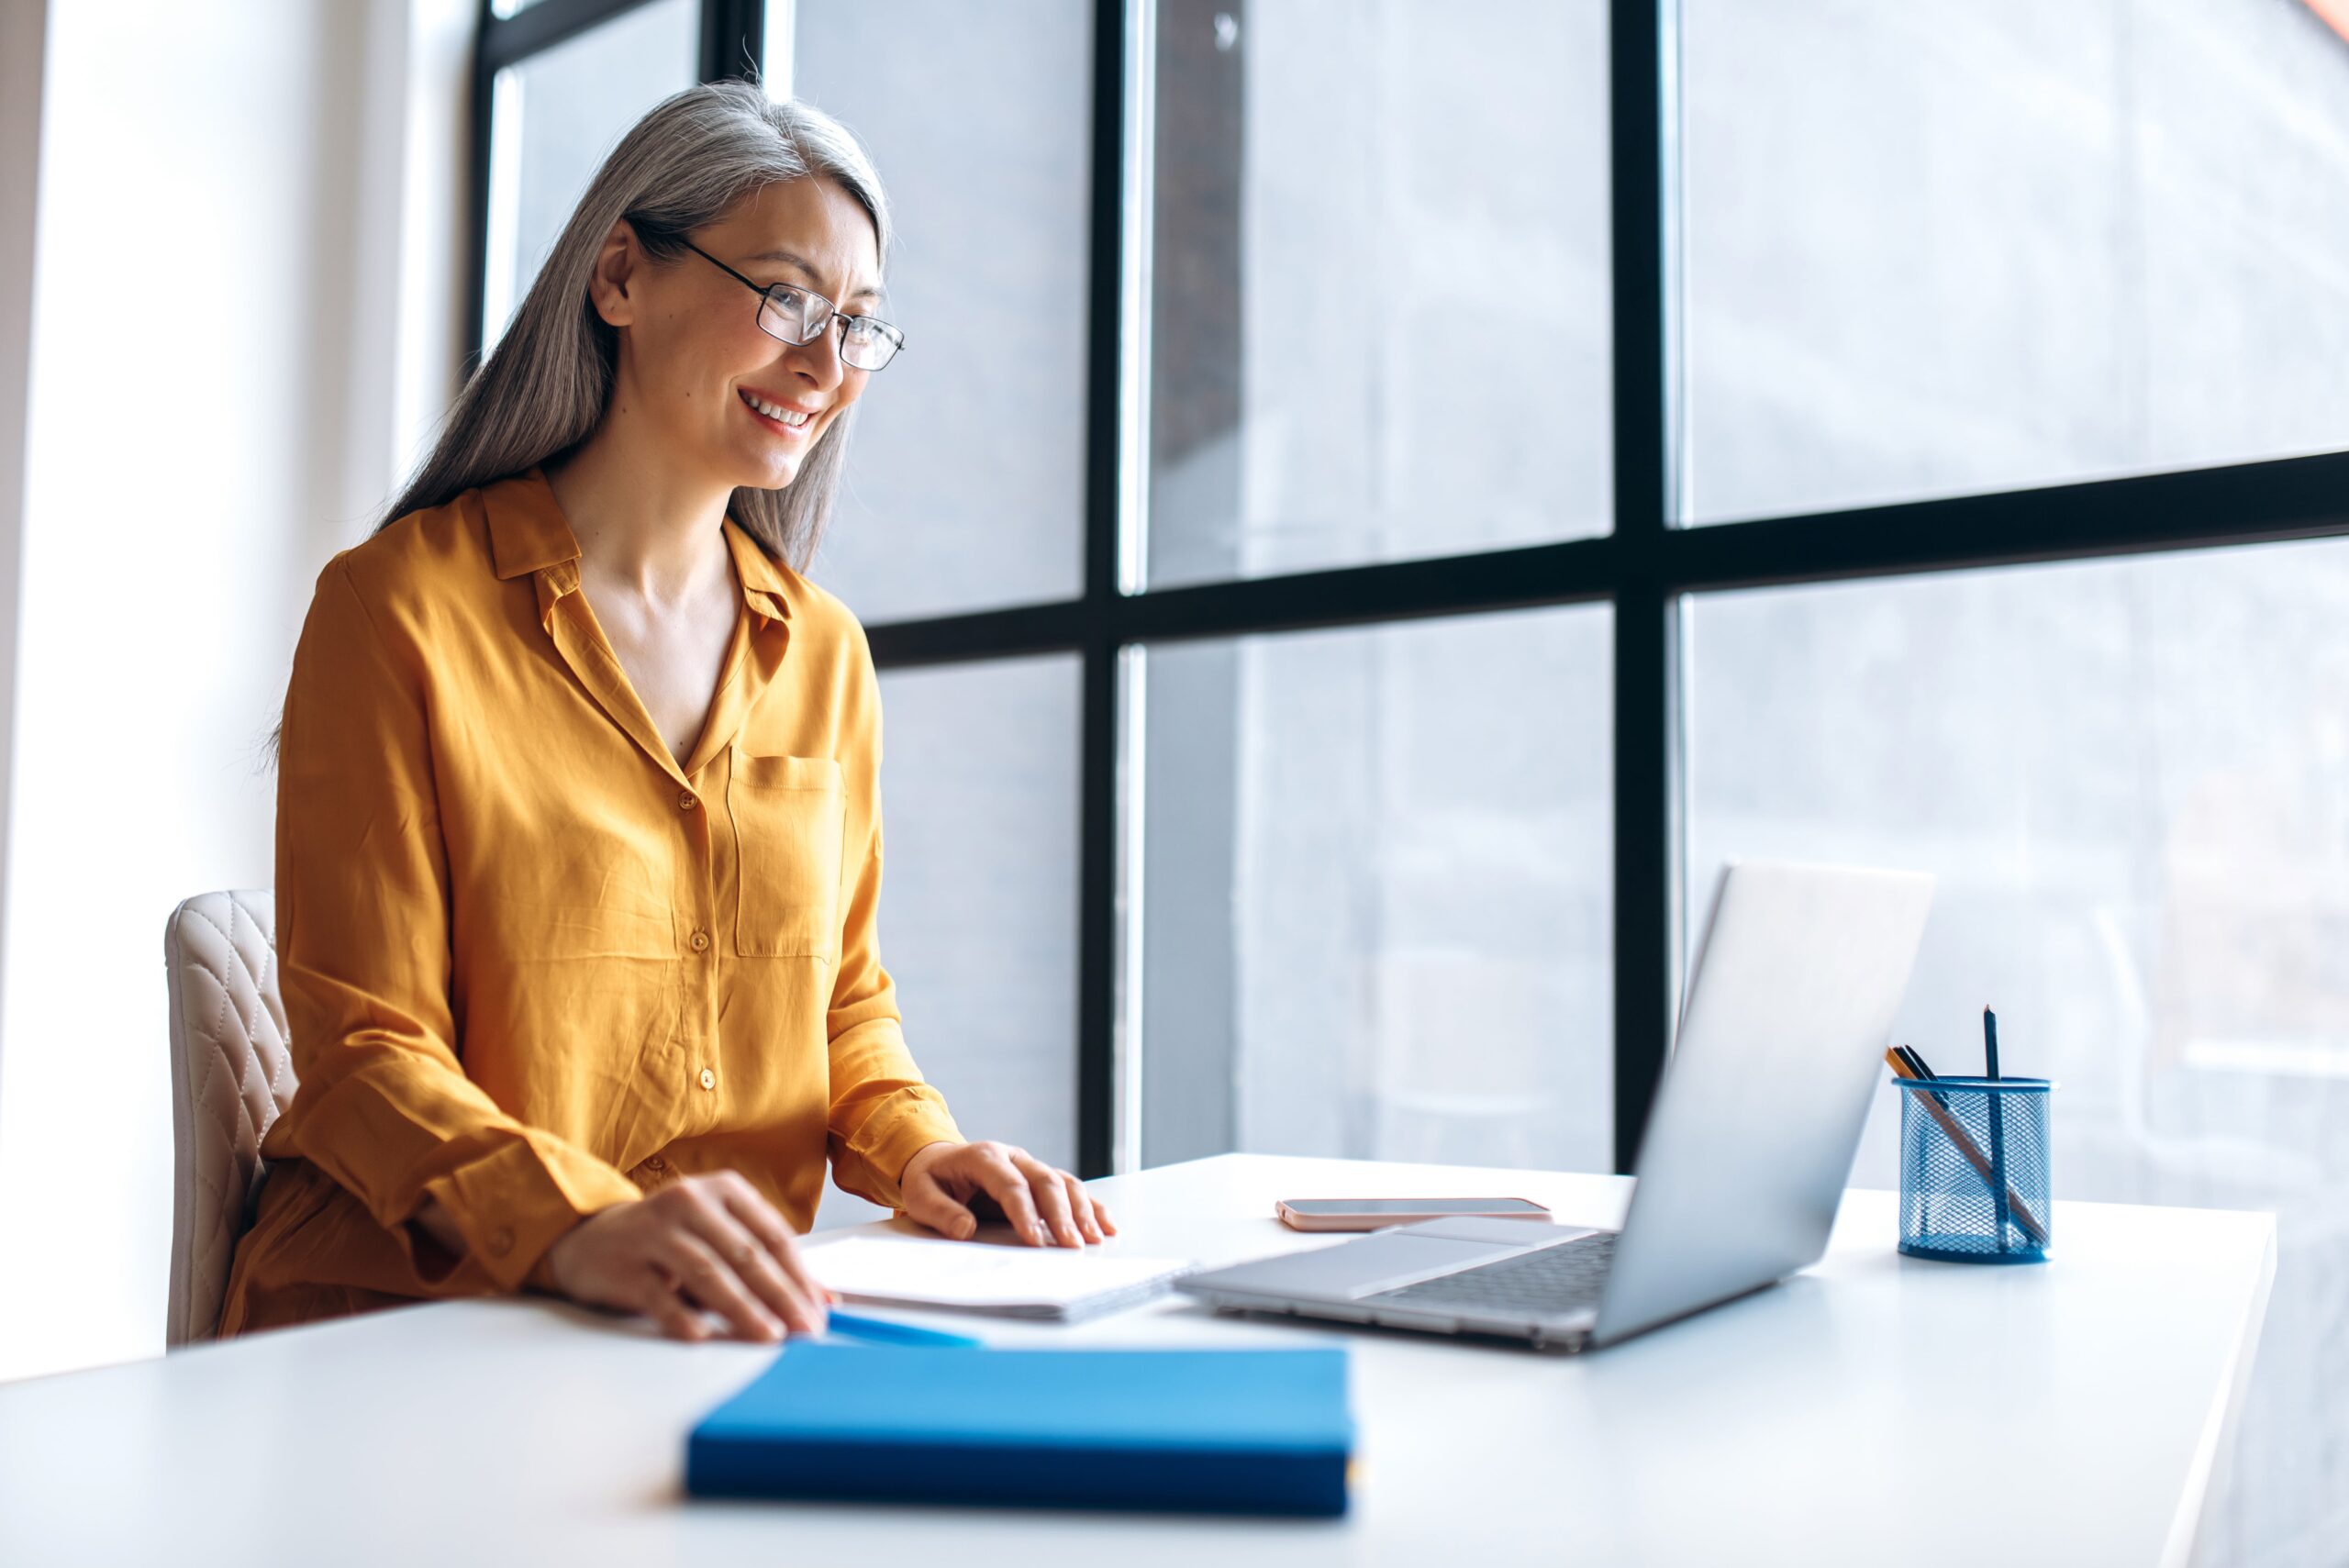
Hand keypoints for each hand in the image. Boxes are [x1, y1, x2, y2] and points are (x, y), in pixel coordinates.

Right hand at [539, 1170, 828, 1342]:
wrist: (590, 1239)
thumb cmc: (669, 1240)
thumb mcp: (719, 1237)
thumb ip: (768, 1265)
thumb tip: (823, 1300)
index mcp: (723, 1190)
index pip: (772, 1235)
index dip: (799, 1275)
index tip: (818, 1310)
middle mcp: (690, 1201)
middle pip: (745, 1254)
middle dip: (780, 1296)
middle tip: (803, 1330)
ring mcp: (654, 1231)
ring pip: (708, 1272)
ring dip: (742, 1308)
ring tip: (768, 1337)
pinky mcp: (624, 1264)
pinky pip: (659, 1294)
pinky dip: (682, 1317)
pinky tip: (703, 1336)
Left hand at [898, 1139, 1117, 1247]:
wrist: (936, 1161)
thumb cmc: (929, 1180)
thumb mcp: (920, 1195)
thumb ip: (941, 1212)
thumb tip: (966, 1230)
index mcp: (983, 1157)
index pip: (1010, 1185)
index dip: (1025, 1213)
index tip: (1036, 1242)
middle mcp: (1013, 1157)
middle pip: (1045, 1182)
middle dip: (1062, 1215)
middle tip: (1073, 1246)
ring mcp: (1029, 1165)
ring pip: (1064, 1183)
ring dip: (1082, 1211)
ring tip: (1094, 1239)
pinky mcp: (1039, 1178)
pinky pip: (1070, 1188)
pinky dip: (1090, 1206)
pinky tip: (1106, 1225)